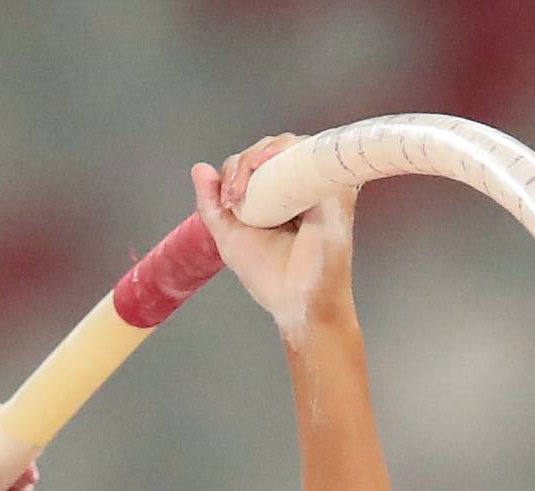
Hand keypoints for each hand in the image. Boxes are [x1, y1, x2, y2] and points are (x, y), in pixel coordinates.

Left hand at [196, 138, 352, 336]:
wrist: (297, 301)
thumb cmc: (271, 277)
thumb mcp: (228, 236)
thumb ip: (211, 205)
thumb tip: (200, 169)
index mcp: (277, 197)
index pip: (256, 163)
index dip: (237, 169)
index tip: (226, 199)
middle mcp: (299, 188)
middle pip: (271, 149)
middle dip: (245, 162)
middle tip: (234, 194)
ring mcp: (317, 186)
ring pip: (290, 145)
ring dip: (262, 154)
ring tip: (246, 184)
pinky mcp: (334, 188)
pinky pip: (313, 153)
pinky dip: (288, 151)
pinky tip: (268, 165)